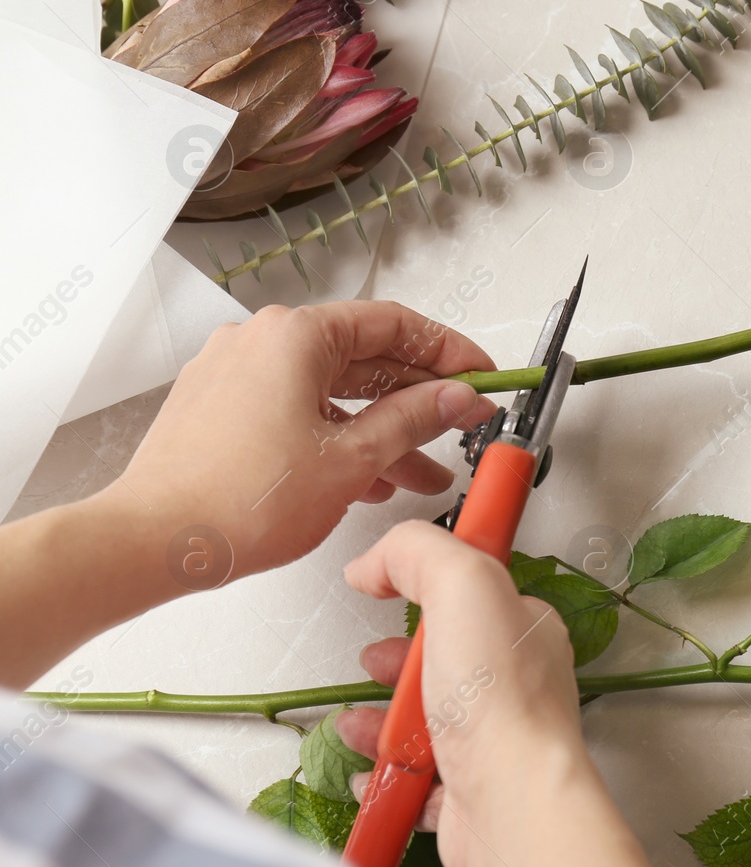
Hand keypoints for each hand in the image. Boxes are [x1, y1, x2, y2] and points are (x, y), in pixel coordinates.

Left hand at [0, 301, 501, 687]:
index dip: (448, 350)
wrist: (152, 542)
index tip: (482, 374)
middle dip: (419, 397)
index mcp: (294, 336)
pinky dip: (338, 436)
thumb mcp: (353, 459)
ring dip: (382, 428)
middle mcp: (260, 342)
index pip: (392, 324)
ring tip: (425, 472)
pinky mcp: (222, 411)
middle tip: (464, 420)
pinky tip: (369, 477)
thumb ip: (415, 419)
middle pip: (362, 357)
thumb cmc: (239, 501)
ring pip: (331, 392)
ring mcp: (236, 375)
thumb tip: (458, 396)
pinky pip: (298, 410)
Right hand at [339, 522, 659, 866]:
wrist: (509, 800)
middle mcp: (516, 684)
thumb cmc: (497, 698)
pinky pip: (418, 778)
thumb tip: (374, 560)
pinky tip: (367, 769)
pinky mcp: (469, 789)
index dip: (428, 587)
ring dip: (381, 719)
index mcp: (523, 629)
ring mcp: (494, 738)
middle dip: (398, 660)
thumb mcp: (462, 583)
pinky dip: (385, 772)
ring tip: (354, 723)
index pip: (475, 593)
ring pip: (427, 720)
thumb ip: (418, 551)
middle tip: (374, 663)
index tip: (390, 589)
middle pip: (446, 659)